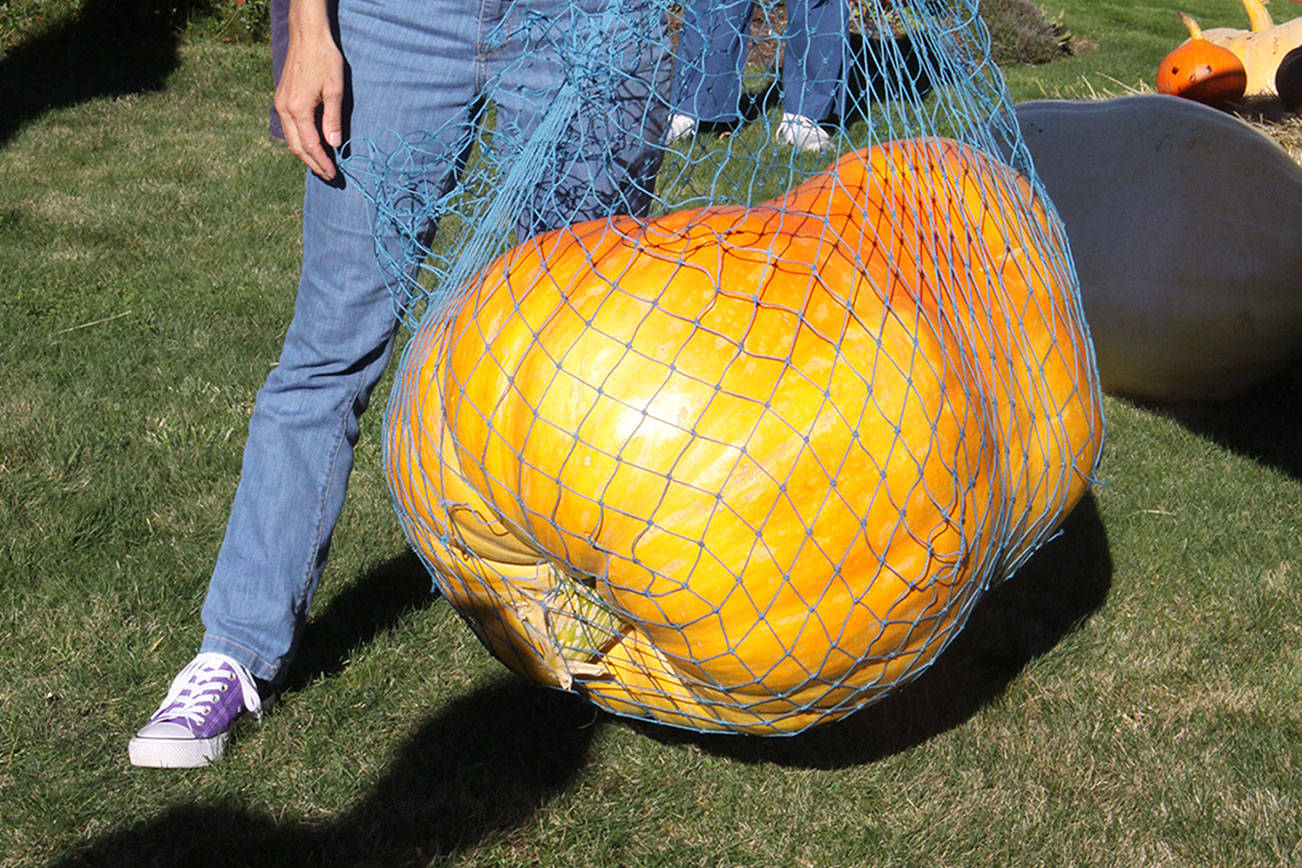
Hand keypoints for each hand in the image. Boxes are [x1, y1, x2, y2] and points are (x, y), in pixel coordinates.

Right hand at [274, 0, 343, 179]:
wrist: (307, 36)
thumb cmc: (324, 59)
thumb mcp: (335, 90)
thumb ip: (333, 119)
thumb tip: (334, 145)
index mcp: (298, 109)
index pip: (310, 145)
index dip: (322, 162)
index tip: (334, 174)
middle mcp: (284, 109)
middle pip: (296, 147)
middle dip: (313, 164)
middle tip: (329, 176)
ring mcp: (280, 104)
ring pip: (290, 139)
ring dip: (305, 155)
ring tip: (321, 165)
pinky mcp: (282, 99)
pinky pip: (289, 128)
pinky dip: (300, 141)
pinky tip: (312, 145)